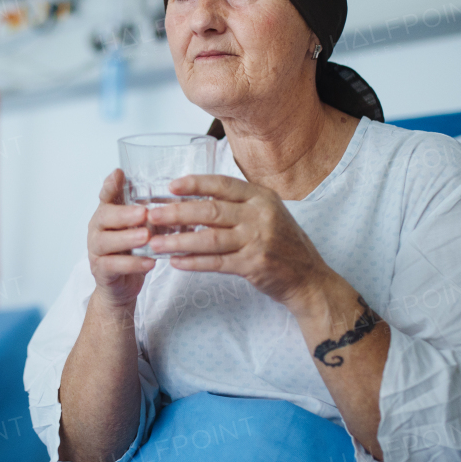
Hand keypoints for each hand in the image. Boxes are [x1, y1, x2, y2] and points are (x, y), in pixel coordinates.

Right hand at [86, 169, 154, 307]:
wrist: (121, 286)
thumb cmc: (133, 252)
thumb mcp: (144, 229)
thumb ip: (154, 215)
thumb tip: (182, 201)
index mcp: (107, 214)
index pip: (105, 195)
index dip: (110, 185)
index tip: (119, 174)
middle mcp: (97, 229)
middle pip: (104, 216)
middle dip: (124, 214)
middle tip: (143, 213)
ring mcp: (96, 250)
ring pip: (106, 241)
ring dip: (127, 238)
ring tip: (146, 236)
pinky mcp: (101, 270)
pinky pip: (114, 265)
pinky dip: (132, 263)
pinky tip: (149, 262)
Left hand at [146, 174, 331, 312]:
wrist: (309, 278)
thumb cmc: (282, 244)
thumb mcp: (267, 213)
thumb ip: (238, 205)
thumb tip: (194, 200)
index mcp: (261, 197)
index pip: (222, 184)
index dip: (195, 183)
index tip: (170, 186)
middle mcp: (260, 215)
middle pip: (210, 209)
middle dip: (177, 212)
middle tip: (152, 215)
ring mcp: (258, 240)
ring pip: (210, 237)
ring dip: (179, 241)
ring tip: (155, 243)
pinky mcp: (254, 265)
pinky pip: (217, 262)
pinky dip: (194, 262)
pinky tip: (176, 262)